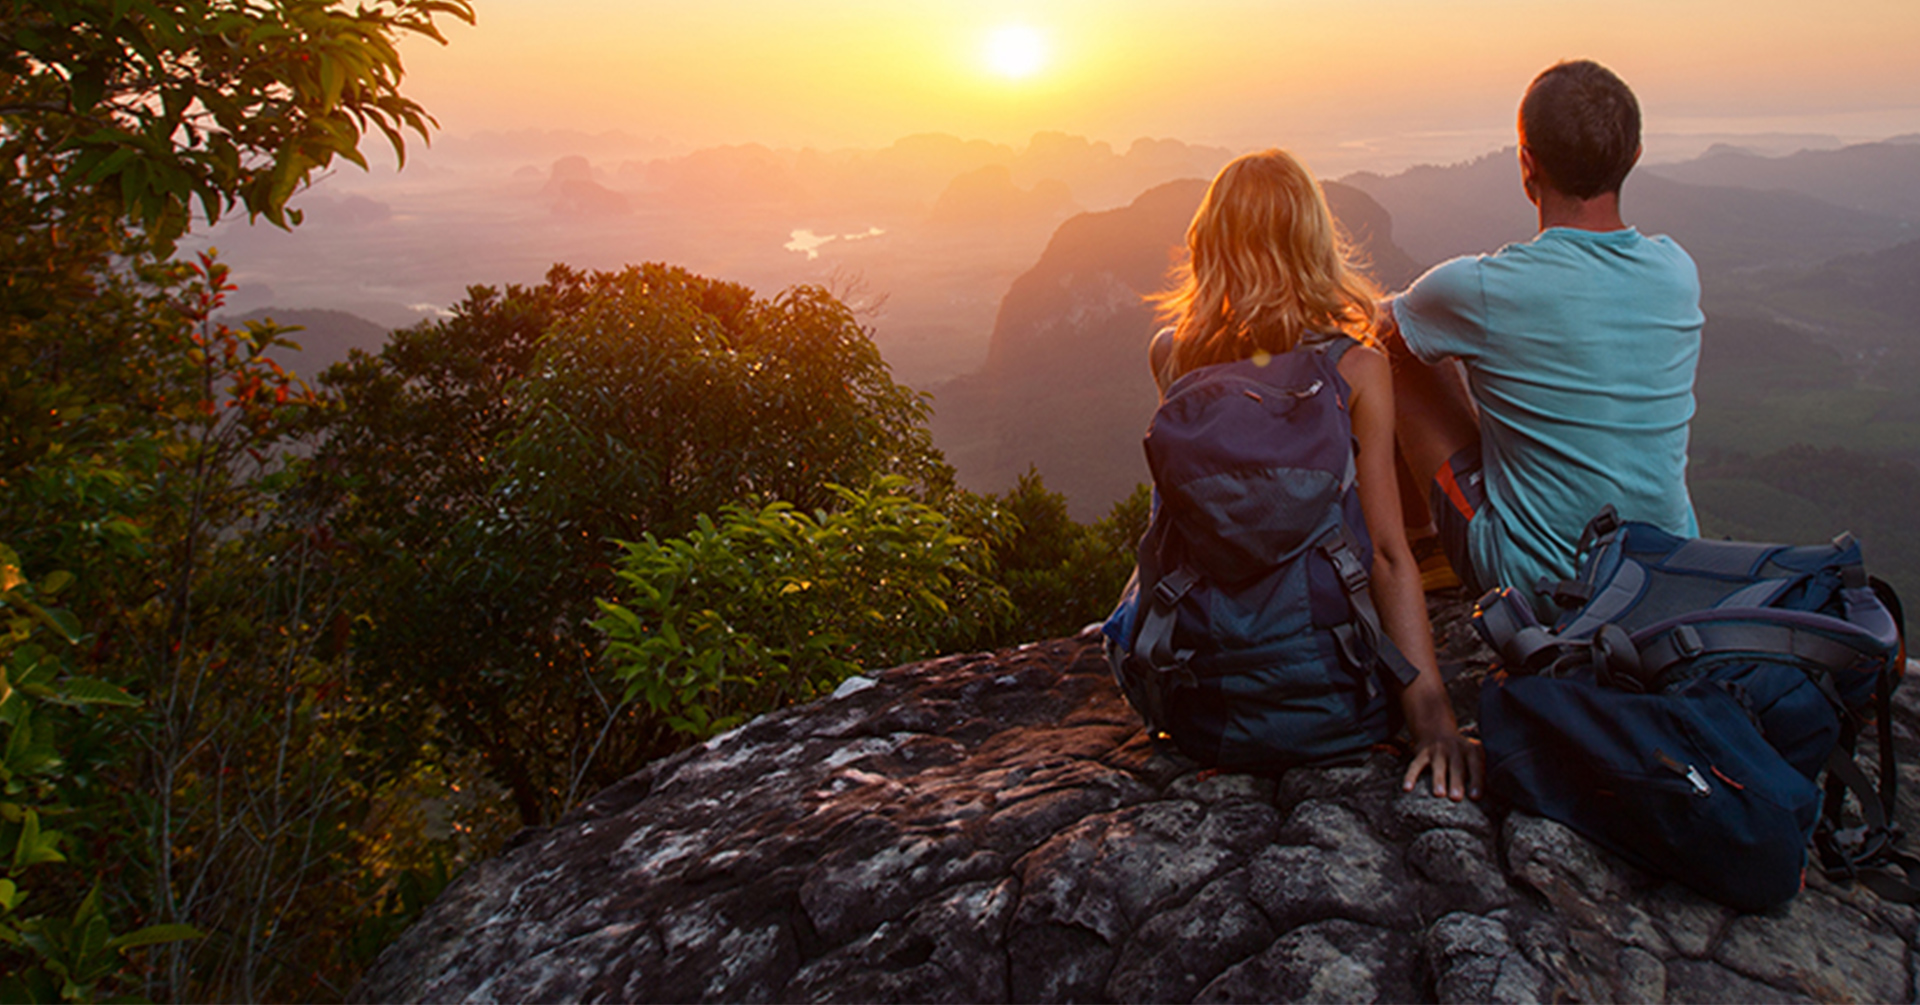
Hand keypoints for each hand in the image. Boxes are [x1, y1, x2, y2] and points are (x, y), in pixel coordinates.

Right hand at [1400, 680, 1484, 800]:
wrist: (1436, 729)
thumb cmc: (1460, 751)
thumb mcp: (1474, 752)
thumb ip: (1483, 767)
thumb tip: (1501, 790)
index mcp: (1470, 750)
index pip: (1475, 766)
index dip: (1476, 780)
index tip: (1476, 796)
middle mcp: (1454, 749)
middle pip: (1456, 767)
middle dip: (1457, 782)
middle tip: (1457, 798)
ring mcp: (1437, 751)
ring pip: (1438, 766)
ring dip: (1438, 779)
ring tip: (1439, 794)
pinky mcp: (1422, 753)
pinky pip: (1415, 765)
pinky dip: (1410, 777)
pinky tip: (1407, 789)